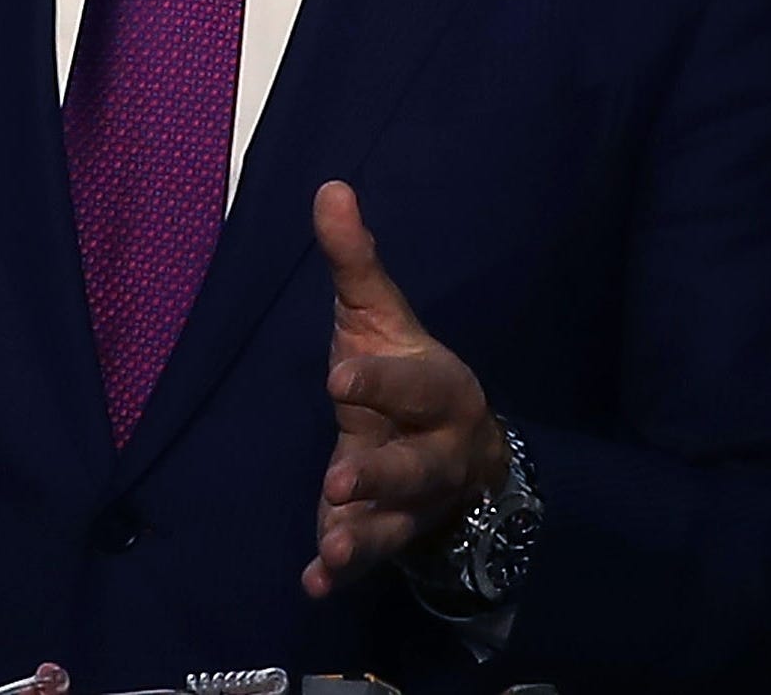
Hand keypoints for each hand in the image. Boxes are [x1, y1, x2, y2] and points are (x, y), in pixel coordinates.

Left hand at [301, 179, 508, 597]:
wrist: (457, 450)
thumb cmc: (403, 370)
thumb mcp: (378, 314)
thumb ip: (354, 260)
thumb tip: (329, 187)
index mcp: (437, 389)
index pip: (413, 384)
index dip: (379, 383)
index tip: (337, 375)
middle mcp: (434, 450)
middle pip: (413, 466)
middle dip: (378, 473)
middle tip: (338, 479)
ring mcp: (415, 501)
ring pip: (396, 521)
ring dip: (364, 535)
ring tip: (332, 546)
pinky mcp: (390, 535)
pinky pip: (372, 559)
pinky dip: (344, 572)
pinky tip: (313, 583)